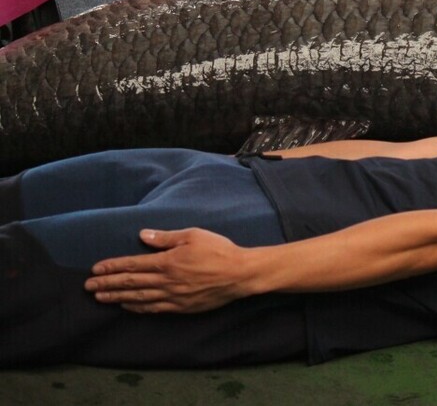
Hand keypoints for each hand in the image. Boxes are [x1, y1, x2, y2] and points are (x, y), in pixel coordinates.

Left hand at [85, 228, 252, 313]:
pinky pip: (154, 309)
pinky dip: (137, 308)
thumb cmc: (218, 250)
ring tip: (100, 298)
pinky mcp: (181, 307)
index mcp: (167, 262)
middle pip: (131, 283)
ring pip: (138, 298)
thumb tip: (142, 236)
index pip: (133, 265)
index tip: (95, 268)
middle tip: (88, 286)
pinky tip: (127, 307)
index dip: (112, 267)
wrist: (240, 274)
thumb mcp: (193, 235)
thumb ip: (166, 238)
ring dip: (117, 298)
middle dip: (107, 284)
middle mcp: (166, 281)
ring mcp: (173, 297)